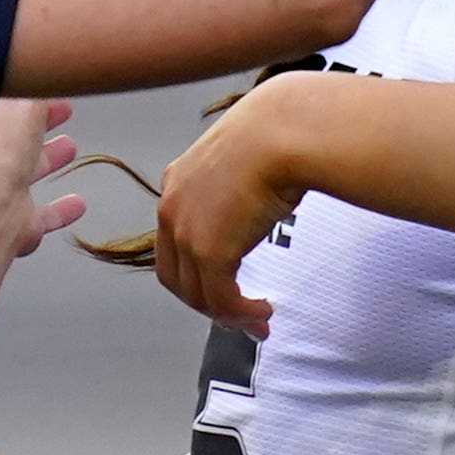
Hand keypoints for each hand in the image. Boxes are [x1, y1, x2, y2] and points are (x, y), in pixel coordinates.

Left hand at [0, 96, 85, 258]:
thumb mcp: (23, 104)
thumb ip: (37, 89)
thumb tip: (47, 73)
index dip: (20, 93)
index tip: (42, 85)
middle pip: (15, 137)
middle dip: (38, 124)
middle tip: (60, 112)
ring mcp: (2, 192)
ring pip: (26, 173)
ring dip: (48, 159)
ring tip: (69, 147)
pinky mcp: (19, 222)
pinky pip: (43, 215)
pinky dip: (60, 209)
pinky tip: (76, 204)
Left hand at [152, 76, 309, 334]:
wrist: (282, 132)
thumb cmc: (278, 135)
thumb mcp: (246, 157)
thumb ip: (240, 182)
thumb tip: (266, 197)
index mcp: (177, 182)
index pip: (173, 242)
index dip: (196, 272)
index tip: (225, 285)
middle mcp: (171, 208)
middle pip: (177, 276)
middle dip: (209, 302)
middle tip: (240, 316)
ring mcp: (186, 232)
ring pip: (197, 294)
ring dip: (228, 315)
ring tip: (259, 322)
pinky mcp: (208, 252)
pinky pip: (221, 300)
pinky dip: (240, 315)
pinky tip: (263, 313)